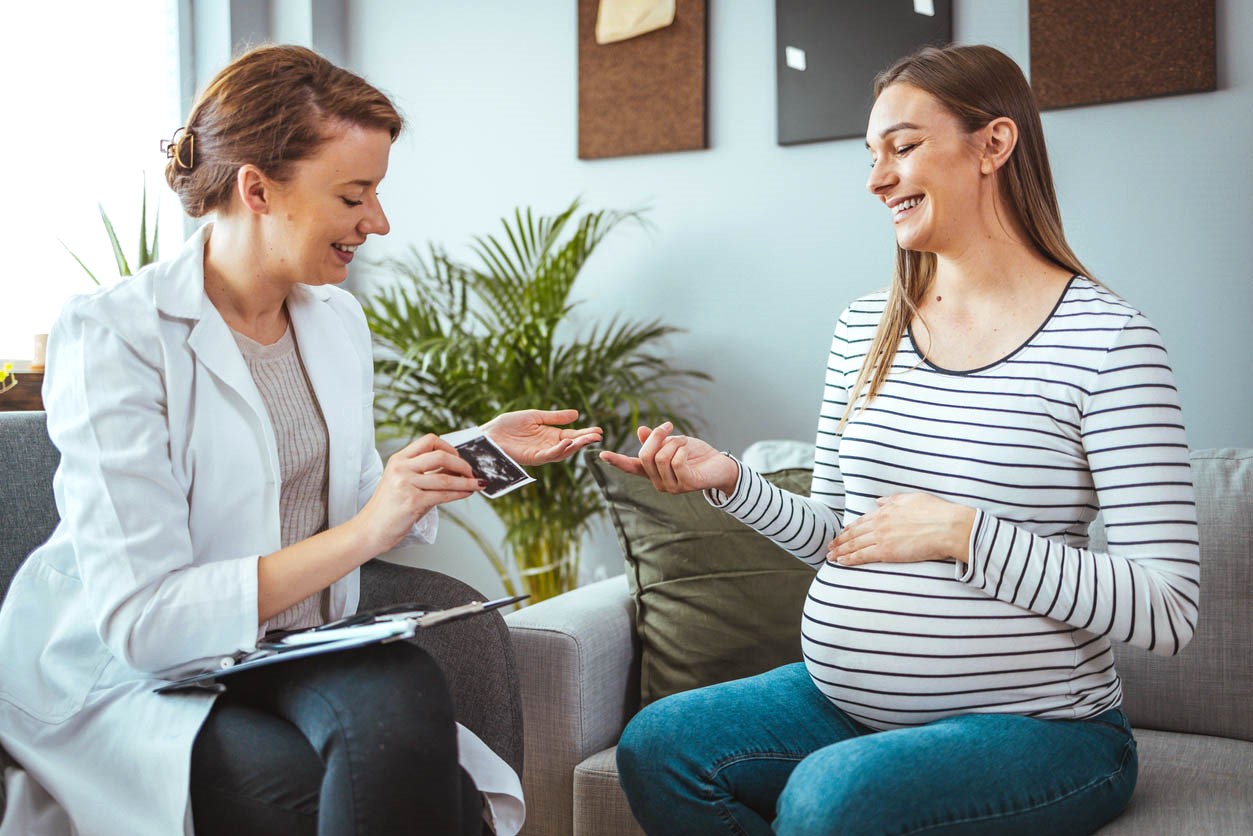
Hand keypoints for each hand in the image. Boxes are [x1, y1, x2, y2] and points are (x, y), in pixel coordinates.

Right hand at [355, 434, 481, 552]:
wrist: (370, 530)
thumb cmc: (388, 509)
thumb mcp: (403, 483)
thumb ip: (427, 474)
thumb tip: (457, 468)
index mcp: (399, 459)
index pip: (429, 440)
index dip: (448, 446)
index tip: (458, 456)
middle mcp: (401, 468)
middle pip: (441, 455)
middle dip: (462, 464)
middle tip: (471, 472)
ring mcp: (406, 484)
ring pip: (446, 477)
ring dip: (466, 481)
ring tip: (477, 484)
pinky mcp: (412, 501)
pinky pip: (444, 494)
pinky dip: (460, 493)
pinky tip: (467, 493)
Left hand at [482, 408, 602, 465]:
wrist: (489, 433)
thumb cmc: (508, 425)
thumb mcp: (535, 417)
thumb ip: (555, 417)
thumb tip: (577, 414)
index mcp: (549, 435)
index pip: (571, 435)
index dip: (584, 433)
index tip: (598, 430)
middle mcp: (547, 445)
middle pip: (570, 445)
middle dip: (584, 441)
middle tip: (598, 436)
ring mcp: (540, 453)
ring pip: (562, 452)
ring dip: (575, 446)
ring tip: (587, 439)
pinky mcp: (532, 457)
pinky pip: (548, 455)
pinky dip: (559, 450)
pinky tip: (568, 442)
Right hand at [598, 422, 738, 494]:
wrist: (721, 465)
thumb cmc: (697, 455)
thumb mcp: (674, 443)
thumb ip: (657, 440)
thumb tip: (641, 430)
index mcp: (653, 472)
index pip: (631, 467)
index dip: (617, 460)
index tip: (601, 454)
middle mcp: (659, 483)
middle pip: (645, 455)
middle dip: (656, 436)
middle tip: (669, 426)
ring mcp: (671, 486)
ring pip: (660, 457)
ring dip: (673, 442)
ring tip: (684, 442)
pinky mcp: (686, 484)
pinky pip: (675, 460)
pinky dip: (682, 448)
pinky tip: (689, 450)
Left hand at [828, 493, 975, 566]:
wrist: (948, 527)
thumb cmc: (936, 512)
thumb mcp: (912, 498)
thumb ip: (893, 500)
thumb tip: (880, 501)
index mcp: (886, 510)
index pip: (862, 521)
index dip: (850, 528)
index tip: (842, 533)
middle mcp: (880, 523)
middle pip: (854, 533)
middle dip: (840, 541)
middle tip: (830, 546)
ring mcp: (882, 538)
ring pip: (855, 545)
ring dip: (840, 551)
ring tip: (830, 556)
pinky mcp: (886, 552)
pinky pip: (862, 556)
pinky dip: (850, 559)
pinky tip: (841, 562)